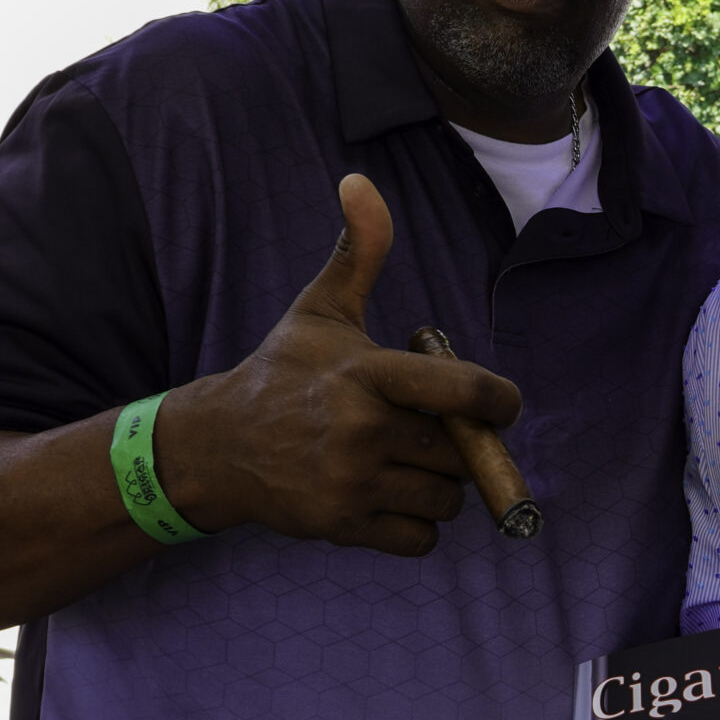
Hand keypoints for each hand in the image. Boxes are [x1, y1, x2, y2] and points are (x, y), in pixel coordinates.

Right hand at [152, 174, 523, 555]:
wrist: (219, 445)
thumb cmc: (282, 372)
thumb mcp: (321, 308)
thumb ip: (359, 251)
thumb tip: (360, 180)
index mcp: (368, 373)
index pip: (466, 392)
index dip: (500, 402)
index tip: (500, 405)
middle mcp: (362, 430)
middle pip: (459, 453)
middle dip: (457, 447)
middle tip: (432, 434)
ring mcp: (352, 482)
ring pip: (446, 499)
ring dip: (440, 487)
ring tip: (409, 464)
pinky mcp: (343, 526)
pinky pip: (421, 539)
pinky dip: (418, 525)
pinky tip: (391, 496)